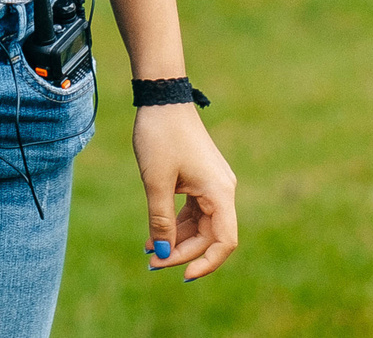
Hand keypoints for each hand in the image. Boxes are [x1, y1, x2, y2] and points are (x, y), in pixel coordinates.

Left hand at [134, 104, 237, 281]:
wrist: (162, 98)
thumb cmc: (160, 136)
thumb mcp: (156, 182)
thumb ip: (161, 220)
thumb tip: (162, 252)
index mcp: (220, 192)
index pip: (224, 241)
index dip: (206, 263)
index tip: (182, 275)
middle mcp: (222, 190)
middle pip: (209, 236)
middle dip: (181, 252)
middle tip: (151, 262)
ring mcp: (212, 184)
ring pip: (200, 225)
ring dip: (176, 240)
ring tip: (148, 250)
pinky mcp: (201, 179)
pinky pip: (193, 211)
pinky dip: (176, 223)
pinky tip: (154, 233)